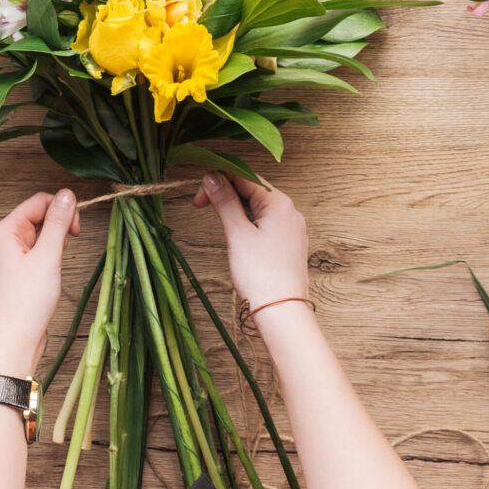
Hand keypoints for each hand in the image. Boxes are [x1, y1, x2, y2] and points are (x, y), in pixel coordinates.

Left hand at [0, 190, 79, 379]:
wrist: (14, 342)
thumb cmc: (26, 303)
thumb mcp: (48, 256)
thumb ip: (58, 222)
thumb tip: (67, 194)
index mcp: (5, 231)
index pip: (39, 201)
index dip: (61, 209)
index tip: (76, 229)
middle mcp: (3, 240)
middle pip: (38, 216)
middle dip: (59, 225)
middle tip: (71, 243)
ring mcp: (9, 257)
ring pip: (39, 235)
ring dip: (55, 243)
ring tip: (57, 264)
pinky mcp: (16, 273)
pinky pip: (36, 252)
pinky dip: (49, 257)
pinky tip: (52, 273)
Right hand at [195, 173, 308, 310]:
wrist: (282, 312)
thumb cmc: (260, 274)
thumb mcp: (237, 233)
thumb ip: (224, 201)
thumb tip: (212, 177)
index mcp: (279, 202)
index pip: (243, 176)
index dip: (217, 181)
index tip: (198, 197)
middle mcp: (290, 211)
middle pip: (251, 189)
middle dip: (225, 195)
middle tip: (201, 208)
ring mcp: (291, 228)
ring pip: (257, 207)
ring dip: (235, 210)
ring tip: (221, 226)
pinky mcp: (289, 245)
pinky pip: (265, 224)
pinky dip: (247, 224)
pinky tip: (238, 237)